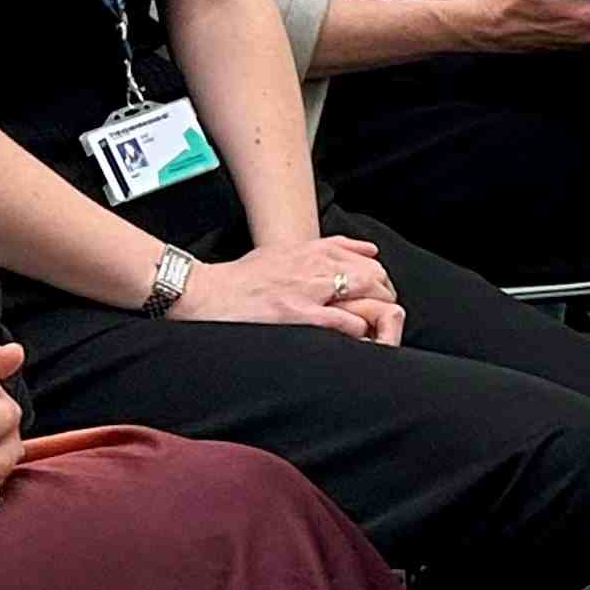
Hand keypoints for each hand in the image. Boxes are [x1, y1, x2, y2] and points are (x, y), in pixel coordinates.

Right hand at [172, 234, 402, 343]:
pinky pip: (344, 321)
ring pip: (365, 293)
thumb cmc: (241, 277)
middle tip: (381, 316)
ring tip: (373, 330)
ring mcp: (308, 290)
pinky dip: (357, 331)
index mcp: (312, 251)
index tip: (379, 295)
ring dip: (375, 313)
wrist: (205, 293)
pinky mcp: (298, 314)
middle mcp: (315, 266)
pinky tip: (356, 339)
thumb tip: (363, 250)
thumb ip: (323, 249)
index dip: (379, 279)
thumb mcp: (283, 252)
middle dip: (383, 296)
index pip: (367, 259)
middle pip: (373, 275)